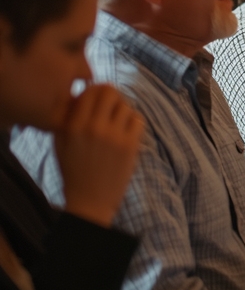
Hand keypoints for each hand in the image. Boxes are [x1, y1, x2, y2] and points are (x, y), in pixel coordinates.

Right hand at [52, 84, 144, 227]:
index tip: (96, 96)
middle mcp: (95, 127)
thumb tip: (80, 95)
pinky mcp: (131, 145)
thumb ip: (67, 117)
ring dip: (122, 110)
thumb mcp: (60, 142)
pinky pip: (138, 120)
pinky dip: (133, 121)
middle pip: (111, 93)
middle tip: (109, 104)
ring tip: (116, 121)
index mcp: (74, 126)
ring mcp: (115, 136)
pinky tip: (126, 130)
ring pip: (126, 106)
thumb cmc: (73, 170)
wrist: (89, 199)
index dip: (95, 89)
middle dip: (111, 96)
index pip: (91, 91)